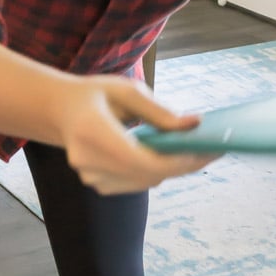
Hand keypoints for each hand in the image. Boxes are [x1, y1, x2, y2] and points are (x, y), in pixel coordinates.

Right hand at [54, 74, 215, 193]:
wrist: (60, 112)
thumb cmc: (95, 95)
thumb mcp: (126, 90)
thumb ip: (159, 111)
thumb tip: (194, 124)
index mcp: (92, 133)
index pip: (143, 159)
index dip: (177, 160)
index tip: (207, 150)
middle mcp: (89, 162)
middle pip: (149, 173)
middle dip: (185, 163)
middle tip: (215, 148)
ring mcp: (93, 177)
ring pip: (147, 180)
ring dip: (176, 168)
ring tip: (203, 151)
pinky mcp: (99, 185)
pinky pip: (139, 182)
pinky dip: (160, 170)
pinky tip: (178, 157)